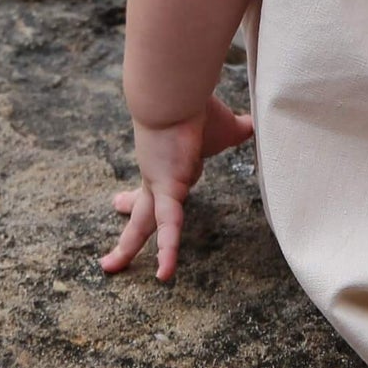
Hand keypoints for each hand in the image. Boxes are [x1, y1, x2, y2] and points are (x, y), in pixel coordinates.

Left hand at [101, 95, 253, 280]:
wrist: (177, 93)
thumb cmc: (199, 106)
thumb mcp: (226, 126)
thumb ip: (241, 129)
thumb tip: (259, 122)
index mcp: (169, 164)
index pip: (153, 189)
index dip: (137, 198)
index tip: (120, 202)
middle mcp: (158, 176)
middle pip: (141, 211)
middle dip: (128, 231)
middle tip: (110, 255)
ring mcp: (159, 184)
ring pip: (142, 224)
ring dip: (126, 247)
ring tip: (109, 267)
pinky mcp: (166, 188)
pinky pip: (169, 227)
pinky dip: (169, 251)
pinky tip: (165, 275)